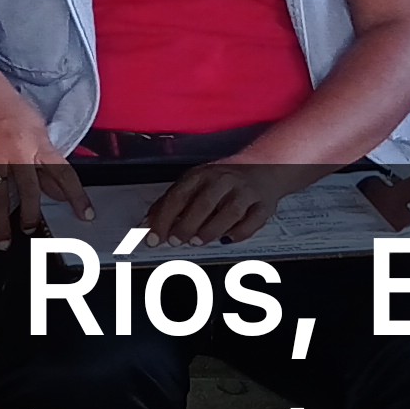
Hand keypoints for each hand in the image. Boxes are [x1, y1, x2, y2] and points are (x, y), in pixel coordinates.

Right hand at [0, 62, 89, 239]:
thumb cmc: (6, 104)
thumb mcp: (35, 126)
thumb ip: (45, 158)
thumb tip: (56, 188)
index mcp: (37, 141)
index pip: (63, 172)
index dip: (77, 196)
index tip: (86, 215)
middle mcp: (16, 149)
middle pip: (28, 189)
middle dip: (31, 213)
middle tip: (31, 229)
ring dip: (1, 221)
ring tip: (4, 240)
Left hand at [150, 161, 290, 244]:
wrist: (262, 167)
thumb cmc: (222, 180)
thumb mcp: (193, 183)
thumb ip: (169, 204)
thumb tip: (146, 225)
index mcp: (202, 175)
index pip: (179, 196)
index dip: (164, 218)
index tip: (154, 237)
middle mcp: (224, 181)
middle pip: (204, 203)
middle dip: (187, 225)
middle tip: (176, 241)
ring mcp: (245, 192)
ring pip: (230, 212)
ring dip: (211, 229)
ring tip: (198, 240)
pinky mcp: (263, 205)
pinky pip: (253, 221)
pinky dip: (240, 233)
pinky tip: (227, 238)